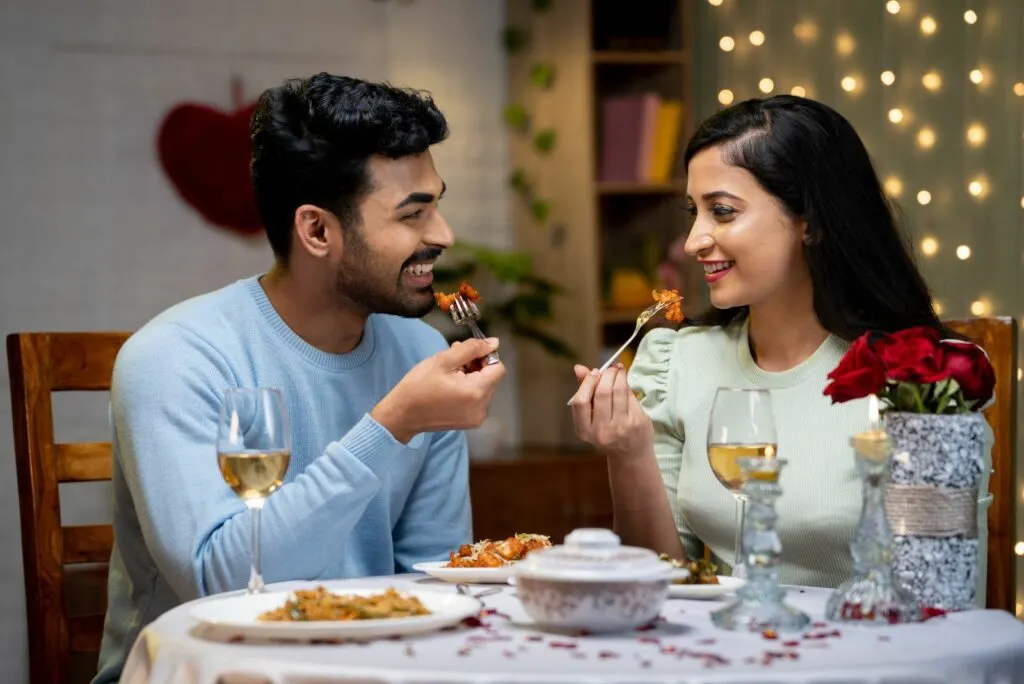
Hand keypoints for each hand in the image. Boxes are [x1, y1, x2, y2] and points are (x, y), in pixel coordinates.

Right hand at [371, 338, 505, 442]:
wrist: (402, 415)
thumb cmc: (418, 386)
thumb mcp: (444, 360)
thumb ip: (471, 348)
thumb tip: (494, 342)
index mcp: (476, 392)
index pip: (498, 367)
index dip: (485, 356)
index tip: (468, 353)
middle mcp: (481, 408)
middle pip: (492, 378)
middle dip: (476, 365)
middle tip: (454, 359)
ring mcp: (476, 418)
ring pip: (484, 388)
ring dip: (472, 376)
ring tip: (449, 373)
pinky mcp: (470, 422)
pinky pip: (477, 399)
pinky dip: (468, 389)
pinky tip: (450, 387)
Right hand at [569, 363, 652, 457]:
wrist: (630, 454)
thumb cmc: (607, 431)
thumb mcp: (591, 417)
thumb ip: (585, 391)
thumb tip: (579, 368)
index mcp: (584, 430)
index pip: (580, 401)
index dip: (587, 383)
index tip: (594, 372)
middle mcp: (601, 431)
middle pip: (601, 393)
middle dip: (606, 375)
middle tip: (609, 368)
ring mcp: (620, 428)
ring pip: (618, 392)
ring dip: (619, 376)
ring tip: (618, 370)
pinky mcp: (636, 423)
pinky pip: (631, 397)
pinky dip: (628, 386)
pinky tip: (626, 382)